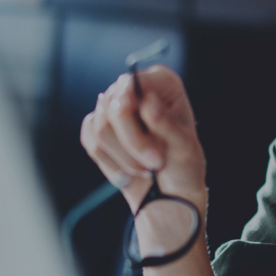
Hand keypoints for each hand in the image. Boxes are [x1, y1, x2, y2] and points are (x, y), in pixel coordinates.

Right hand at [80, 66, 206, 213]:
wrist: (170, 193)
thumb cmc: (183, 166)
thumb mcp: (183, 147)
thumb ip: (166, 124)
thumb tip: (148, 100)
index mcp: (163, 82)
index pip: (132, 84)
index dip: (132, 110)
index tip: (148, 137)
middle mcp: (136, 88)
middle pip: (112, 107)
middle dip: (133, 143)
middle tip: (154, 163)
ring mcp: (114, 107)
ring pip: (100, 127)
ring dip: (124, 157)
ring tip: (146, 168)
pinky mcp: (98, 127)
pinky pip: (91, 140)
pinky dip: (111, 162)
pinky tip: (129, 171)